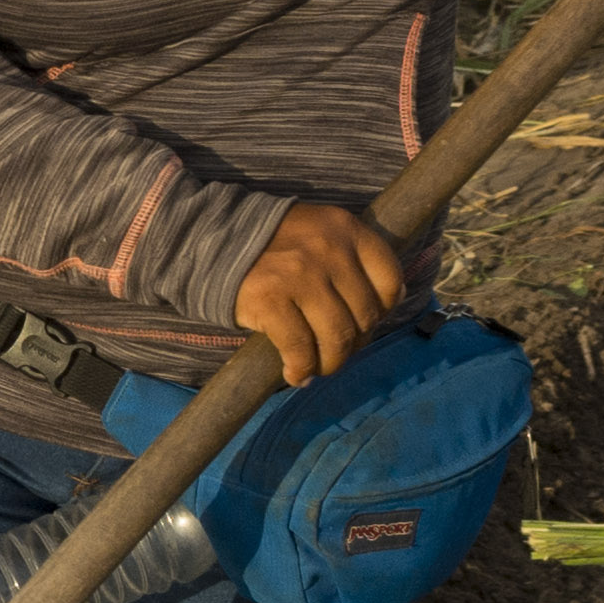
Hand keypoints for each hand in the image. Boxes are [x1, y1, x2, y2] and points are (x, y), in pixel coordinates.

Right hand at [231, 201, 408, 388]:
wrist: (212, 238)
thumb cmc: (273, 243)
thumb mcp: (320, 232)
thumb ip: (354, 259)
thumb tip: (391, 304)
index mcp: (346, 229)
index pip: (389, 279)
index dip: (384, 309)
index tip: (365, 321)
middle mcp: (328, 250)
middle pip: (365, 315)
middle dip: (355, 343)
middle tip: (337, 350)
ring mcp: (300, 276)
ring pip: (337, 337)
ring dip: (331, 362)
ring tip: (319, 367)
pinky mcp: (271, 301)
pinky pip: (300, 349)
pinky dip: (301, 369)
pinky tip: (295, 373)